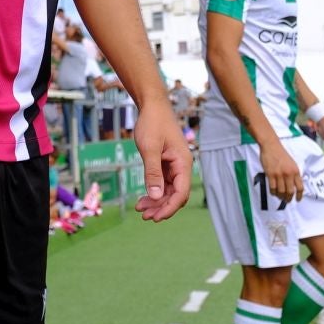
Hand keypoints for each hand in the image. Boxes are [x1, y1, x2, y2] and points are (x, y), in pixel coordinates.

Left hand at [130, 103, 190, 220]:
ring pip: (168, 191)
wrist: (152, 106)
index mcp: (183, 163)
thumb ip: (153, 172)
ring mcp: (174, 166)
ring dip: (156, 202)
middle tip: (145, 216)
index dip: (169, 208)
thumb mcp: (150, 148)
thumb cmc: (152, 123)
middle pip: (175, 195)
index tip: (156, 217)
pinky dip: (153, 192)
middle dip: (161, 207)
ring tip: (140, 210)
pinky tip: (142, 199)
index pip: (181, 193)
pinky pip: (162, 184)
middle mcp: (181, 167)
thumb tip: (156, 197)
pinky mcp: (166, 164)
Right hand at [261, 138, 304, 205]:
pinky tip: (273, 192)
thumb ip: (294, 174)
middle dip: (288, 198)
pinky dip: (273, 192)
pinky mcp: (271, 174)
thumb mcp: (292, 164)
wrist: (271, 146)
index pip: (300, 187)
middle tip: (286, 200)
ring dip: (280, 196)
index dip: (299, 196)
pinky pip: (272, 188)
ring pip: (281, 191)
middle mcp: (289, 174)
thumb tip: (294, 186)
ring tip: (279, 196)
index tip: (297, 200)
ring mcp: (279, 174)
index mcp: (295, 171)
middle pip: (290, 192)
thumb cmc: (281, 154)